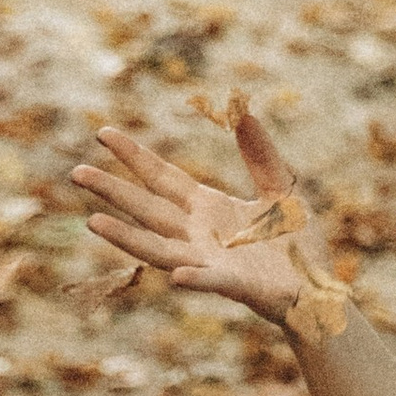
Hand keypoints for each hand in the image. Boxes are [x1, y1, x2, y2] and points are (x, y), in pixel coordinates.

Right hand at [72, 107, 331, 330]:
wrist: (319, 287)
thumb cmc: (297, 242)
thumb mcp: (281, 186)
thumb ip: (260, 152)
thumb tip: (242, 108)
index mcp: (206, 208)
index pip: (161, 178)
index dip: (133, 156)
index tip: (103, 133)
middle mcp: (198, 235)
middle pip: (148, 208)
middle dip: (113, 191)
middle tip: (77, 172)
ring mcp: (210, 262)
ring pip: (160, 248)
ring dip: (127, 236)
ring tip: (94, 221)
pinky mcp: (235, 286)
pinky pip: (209, 282)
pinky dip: (193, 279)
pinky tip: (175, 275)